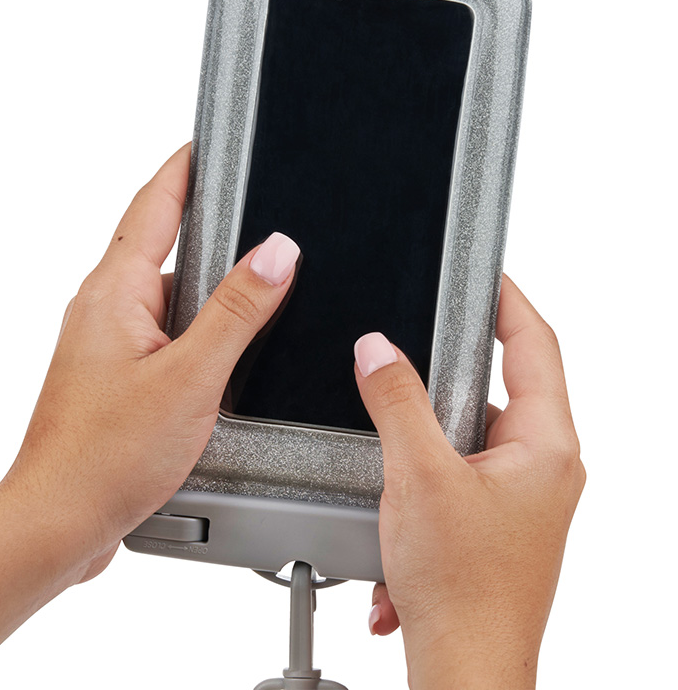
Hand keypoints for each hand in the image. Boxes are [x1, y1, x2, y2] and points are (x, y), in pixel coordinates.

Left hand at [0, 143, 302, 689]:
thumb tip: (276, 252)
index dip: (182, 167)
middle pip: (161, 244)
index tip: (207, 141)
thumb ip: (238, 310)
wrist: (59, 519)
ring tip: (250, 298)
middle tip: (253, 217)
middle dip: (207, 228)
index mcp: (115, 292)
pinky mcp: (116, 374)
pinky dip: (194, 330)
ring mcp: (107, 342)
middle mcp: (104, 308)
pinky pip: (162, 330)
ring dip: (205, 291)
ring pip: (166, 293)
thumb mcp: (191, 375)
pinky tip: (222, 354)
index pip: (152, 205)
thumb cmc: (106, 456)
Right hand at [354, 276, 584, 688]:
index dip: (511, 301)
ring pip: (474, 432)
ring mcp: (524, 494)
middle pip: (503, 386)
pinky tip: (402, 505)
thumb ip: (396, 401)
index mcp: (546, 446)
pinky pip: (463, 469)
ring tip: (401, 454)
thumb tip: (379, 351)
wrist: (465, 667)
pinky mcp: (499, 516)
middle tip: (416, 351)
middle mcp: (545, 467)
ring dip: (431, 436)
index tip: (488, 274)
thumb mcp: (418, 475)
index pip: (537, 344)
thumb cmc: (463, 590)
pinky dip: (428, 474)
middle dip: (452, 372)